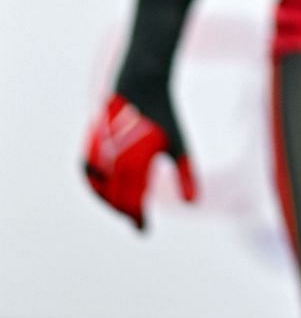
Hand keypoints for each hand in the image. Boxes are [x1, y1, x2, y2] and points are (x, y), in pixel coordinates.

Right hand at [83, 91, 196, 230]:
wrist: (140, 86)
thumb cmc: (164, 118)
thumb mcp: (180, 145)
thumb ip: (187, 176)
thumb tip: (194, 204)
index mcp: (138, 160)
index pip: (134, 201)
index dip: (138, 218)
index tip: (144, 231)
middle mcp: (115, 159)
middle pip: (116, 199)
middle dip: (126, 213)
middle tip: (138, 222)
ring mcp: (99, 152)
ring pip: (100, 190)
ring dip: (110, 204)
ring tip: (126, 211)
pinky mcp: (90, 146)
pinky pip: (89, 176)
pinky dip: (96, 189)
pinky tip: (108, 194)